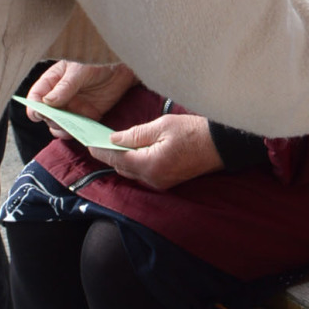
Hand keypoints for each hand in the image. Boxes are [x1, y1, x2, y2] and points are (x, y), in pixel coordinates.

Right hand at [25, 60, 138, 122]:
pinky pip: (78, 129)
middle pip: (46, 115)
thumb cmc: (98, 60)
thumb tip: (47, 102)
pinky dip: (79, 133)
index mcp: (52, 81)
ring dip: (63, 130)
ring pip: (59, 126)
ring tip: (72, 128)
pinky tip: (84, 132)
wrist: (122, 66)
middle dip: (51, 120)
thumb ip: (65, 85)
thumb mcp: (80, 69)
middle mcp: (59, 97)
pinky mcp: (87, 116)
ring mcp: (72, 108)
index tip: (39, 114)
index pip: (36, 96)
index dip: (34, 107)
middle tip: (61, 120)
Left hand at [89, 112, 223, 189]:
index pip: (117, 160)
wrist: (220, 145)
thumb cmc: (193, 131)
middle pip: (122, 168)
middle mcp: (153, 179)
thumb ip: (135, 134)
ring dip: (121, 159)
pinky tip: (131, 150)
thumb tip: (114, 139)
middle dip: (109, 155)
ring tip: (111, 143)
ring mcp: (161, 182)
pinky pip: (143, 173)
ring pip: (132, 172)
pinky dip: (134, 162)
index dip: (101, 151)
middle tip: (97, 140)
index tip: (88, 143)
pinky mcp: (167, 181)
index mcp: (150, 165)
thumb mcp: (162, 125)